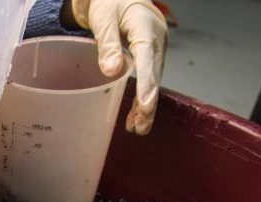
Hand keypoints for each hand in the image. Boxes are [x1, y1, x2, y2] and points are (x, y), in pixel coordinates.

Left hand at [70, 0, 167, 134]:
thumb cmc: (110, 3)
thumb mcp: (104, 19)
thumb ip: (108, 43)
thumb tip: (111, 71)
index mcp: (145, 27)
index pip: (148, 57)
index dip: (147, 82)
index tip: (146, 104)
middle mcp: (156, 40)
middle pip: (154, 74)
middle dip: (148, 103)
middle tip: (140, 127)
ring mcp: (155, 49)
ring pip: (153, 80)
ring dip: (146, 105)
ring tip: (137, 129)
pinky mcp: (150, 56)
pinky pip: (149, 79)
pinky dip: (143, 97)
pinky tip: (136, 116)